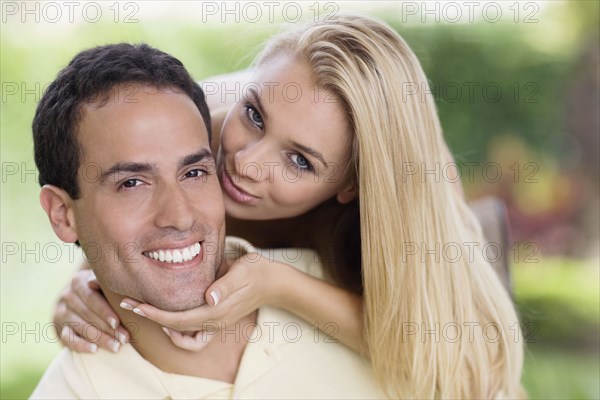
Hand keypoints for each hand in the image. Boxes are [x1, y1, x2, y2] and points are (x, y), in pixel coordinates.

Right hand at [54, 269, 128, 352]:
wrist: (82, 295)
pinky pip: (67, 339)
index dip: (103, 311)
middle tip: (123, 338)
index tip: (117, 322)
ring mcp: (61, 313)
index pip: (90, 297)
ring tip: (116, 346)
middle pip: (86, 314)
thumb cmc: (103, 288)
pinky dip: (80, 345)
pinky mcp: (59, 328)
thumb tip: (104, 283)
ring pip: (79, 327)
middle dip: (106, 328)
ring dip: (98, 338)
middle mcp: (67, 296)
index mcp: (78, 281)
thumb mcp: (105, 282)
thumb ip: (108, 283)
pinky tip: (94, 350)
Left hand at [120, 253, 277, 350]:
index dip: (154, 313)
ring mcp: (216, 322)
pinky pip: (194, 333)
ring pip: (183, 334)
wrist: (275, 283)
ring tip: (148, 308)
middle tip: (128, 302)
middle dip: (150, 316)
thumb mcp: (243, 271)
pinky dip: (180, 328)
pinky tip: (173, 314)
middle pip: (176, 327)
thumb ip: (226, 284)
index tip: (135, 304)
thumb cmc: (257, 272)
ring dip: (164, 324)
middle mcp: (214, 321)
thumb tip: (209, 296)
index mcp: (217, 310)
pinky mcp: (217, 317)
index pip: (179, 319)